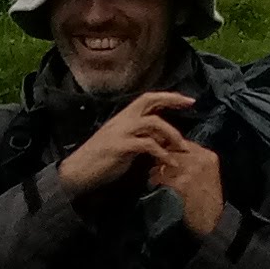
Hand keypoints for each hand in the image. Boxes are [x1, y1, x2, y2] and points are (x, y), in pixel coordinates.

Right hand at [55, 89, 199, 202]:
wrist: (78, 172)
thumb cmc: (101, 160)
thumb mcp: (124, 144)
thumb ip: (142, 138)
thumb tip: (163, 139)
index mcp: (123, 117)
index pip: (147, 98)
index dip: (168, 96)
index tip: (188, 99)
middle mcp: (122, 120)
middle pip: (149, 100)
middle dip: (172, 100)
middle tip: (191, 105)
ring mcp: (120, 132)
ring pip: (152, 122)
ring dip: (171, 134)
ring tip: (183, 148)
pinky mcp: (120, 146)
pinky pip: (146, 145)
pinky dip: (161, 153)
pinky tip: (169, 163)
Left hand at [148, 136, 224, 237]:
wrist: (211, 221)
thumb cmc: (206, 199)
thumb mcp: (205, 174)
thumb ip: (191, 161)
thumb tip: (168, 151)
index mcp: (208, 156)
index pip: (182, 142)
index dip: (168, 148)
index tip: (160, 157)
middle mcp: (202, 159)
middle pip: (173, 150)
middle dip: (161, 157)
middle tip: (154, 168)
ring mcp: (193, 171)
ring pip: (167, 161)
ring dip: (156, 169)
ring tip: (152, 177)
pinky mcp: (183, 184)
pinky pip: (163, 176)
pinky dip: (155, 180)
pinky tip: (153, 186)